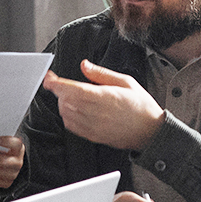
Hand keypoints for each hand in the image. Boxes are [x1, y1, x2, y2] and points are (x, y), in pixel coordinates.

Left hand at [42, 61, 164, 150]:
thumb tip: (84, 65)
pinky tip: (75, 110)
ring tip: (72, 96)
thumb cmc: (141, 106)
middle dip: (60, 90)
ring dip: (63, 103)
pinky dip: (67, 116)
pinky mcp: (93, 136)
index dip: (55, 83)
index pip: (70, 89)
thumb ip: (101, 73)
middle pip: (64, 100)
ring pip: (66, 113)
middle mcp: (96, 112)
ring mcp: (93, 126)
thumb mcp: (125, 81)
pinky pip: (72, 127)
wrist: (150, 131)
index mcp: (103, 96)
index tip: (49, 77)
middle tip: (64, 84)